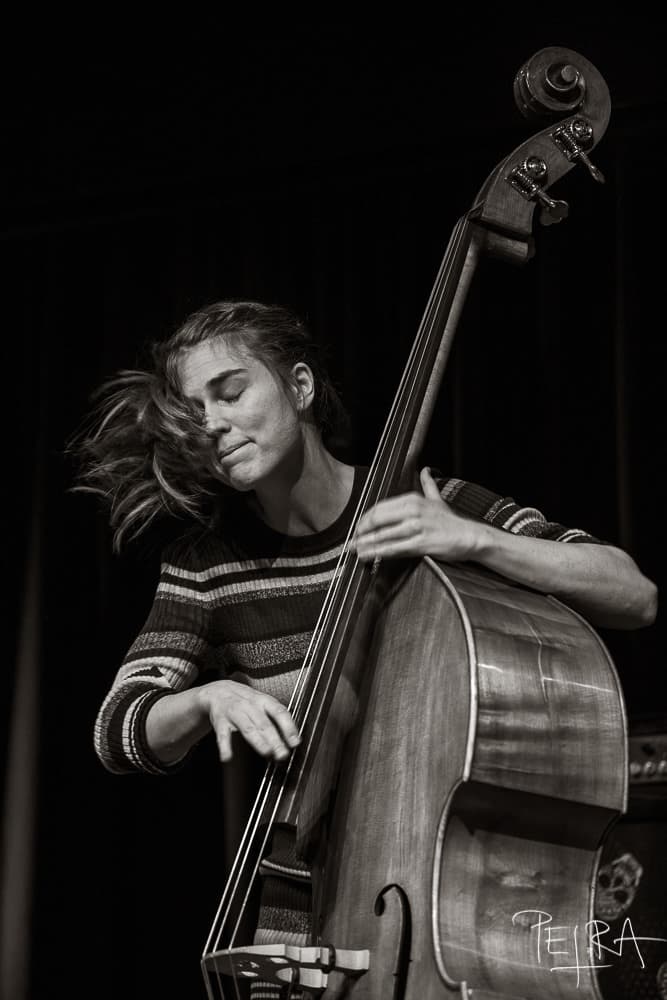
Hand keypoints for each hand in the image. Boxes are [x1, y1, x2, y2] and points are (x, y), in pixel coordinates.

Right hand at [197, 680, 300, 762]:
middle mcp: (250, 705)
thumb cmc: (244, 700)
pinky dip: (225, 746)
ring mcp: (235, 712)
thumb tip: (290, 740)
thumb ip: (274, 719)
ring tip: (267, 752)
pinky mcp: (220, 721)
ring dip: (258, 741)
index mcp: (263, 701)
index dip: (288, 727)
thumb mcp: (261, 703)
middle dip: (275, 740)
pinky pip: (223, 734)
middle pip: (264, 723)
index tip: (295, 742)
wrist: (217, 691)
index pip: (279, 712)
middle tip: (283, 754)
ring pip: (248, 728)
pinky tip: (228, 757)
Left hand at [352, 467, 483, 563]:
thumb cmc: (451, 521)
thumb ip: (428, 484)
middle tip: (352, 541)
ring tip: (355, 551)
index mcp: (413, 499)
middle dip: (361, 531)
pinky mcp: (422, 543)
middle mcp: (413, 510)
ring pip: (384, 535)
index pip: (380, 508)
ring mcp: (417, 527)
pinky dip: (378, 553)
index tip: (358, 529)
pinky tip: (368, 556)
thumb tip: (425, 470)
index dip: (365, 519)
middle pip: (378, 520)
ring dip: (366, 544)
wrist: (470, 536)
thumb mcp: (437, 500)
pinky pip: (394, 548)